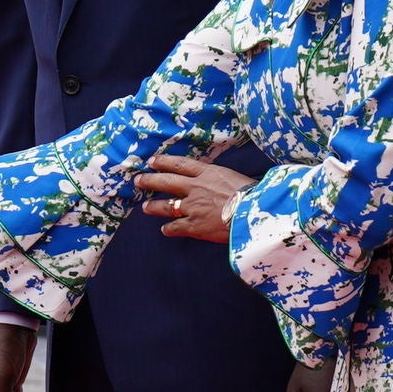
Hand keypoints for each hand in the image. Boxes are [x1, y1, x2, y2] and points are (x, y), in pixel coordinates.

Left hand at [134, 154, 250, 242]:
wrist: (254, 212)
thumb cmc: (253, 194)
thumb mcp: (234, 177)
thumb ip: (220, 178)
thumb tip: (218, 180)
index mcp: (208, 173)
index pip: (180, 164)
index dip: (164, 162)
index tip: (152, 161)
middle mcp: (196, 187)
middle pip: (167, 181)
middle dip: (150, 180)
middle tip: (138, 180)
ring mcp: (193, 207)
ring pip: (166, 205)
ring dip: (154, 206)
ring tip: (146, 207)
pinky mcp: (195, 225)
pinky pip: (176, 227)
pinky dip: (169, 228)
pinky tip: (165, 230)